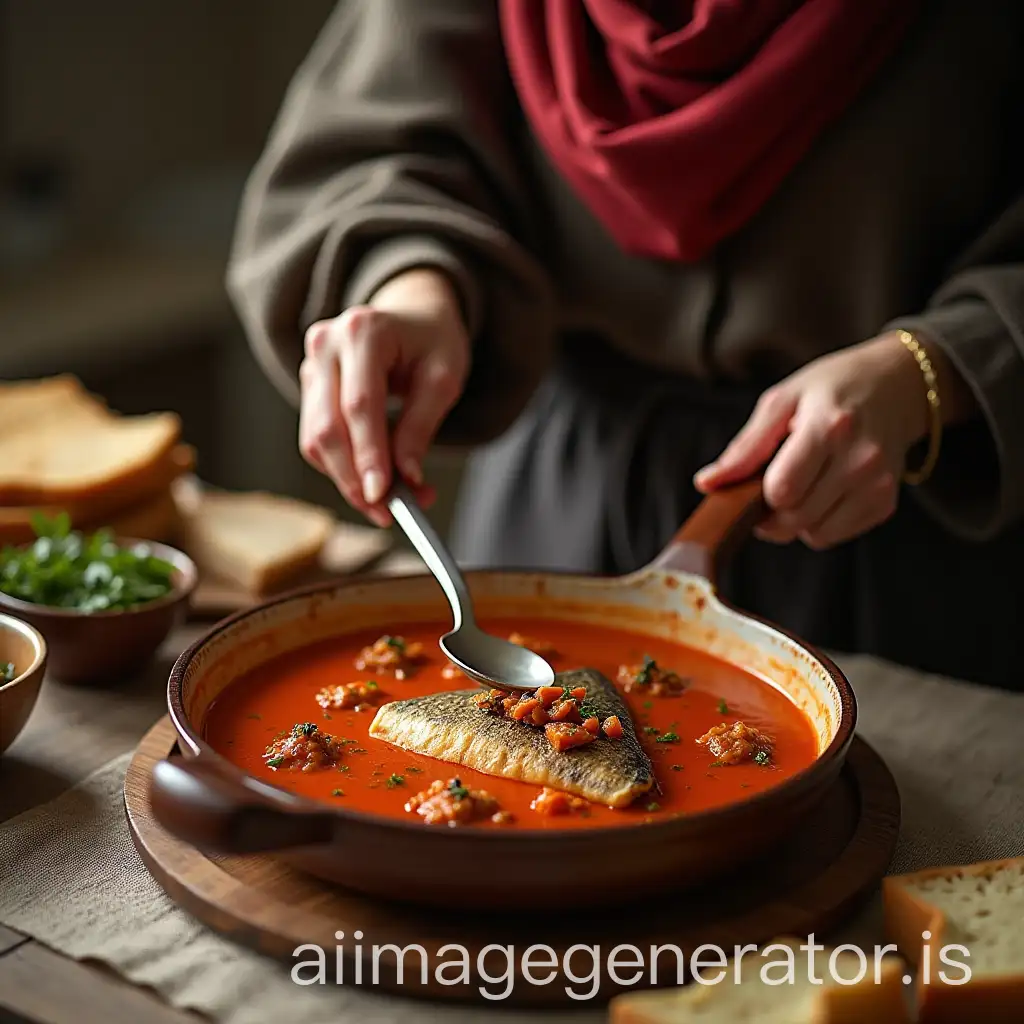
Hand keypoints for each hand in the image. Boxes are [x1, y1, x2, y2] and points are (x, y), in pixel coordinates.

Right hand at [298, 268, 469, 525]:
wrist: (411, 316)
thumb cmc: (431, 342)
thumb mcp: (443, 379)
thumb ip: (421, 427)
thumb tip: (406, 478)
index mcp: (364, 331)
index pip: (360, 405)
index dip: (369, 455)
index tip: (382, 495)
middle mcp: (326, 344)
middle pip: (328, 428)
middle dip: (354, 478)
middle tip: (386, 512)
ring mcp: (311, 365)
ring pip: (316, 440)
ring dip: (348, 480)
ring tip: (390, 501)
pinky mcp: (309, 387)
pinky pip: (317, 439)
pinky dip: (342, 468)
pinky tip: (373, 479)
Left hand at [694, 333, 932, 548]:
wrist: (897, 385)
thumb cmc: (831, 389)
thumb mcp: (782, 400)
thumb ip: (745, 447)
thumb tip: (706, 483)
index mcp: (830, 427)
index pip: (782, 490)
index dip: (759, 493)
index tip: (757, 480)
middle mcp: (860, 459)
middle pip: (795, 518)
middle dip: (772, 511)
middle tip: (772, 486)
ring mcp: (877, 484)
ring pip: (814, 535)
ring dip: (795, 521)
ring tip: (801, 484)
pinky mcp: (886, 502)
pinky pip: (835, 536)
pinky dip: (819, 523)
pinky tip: (823, 492)